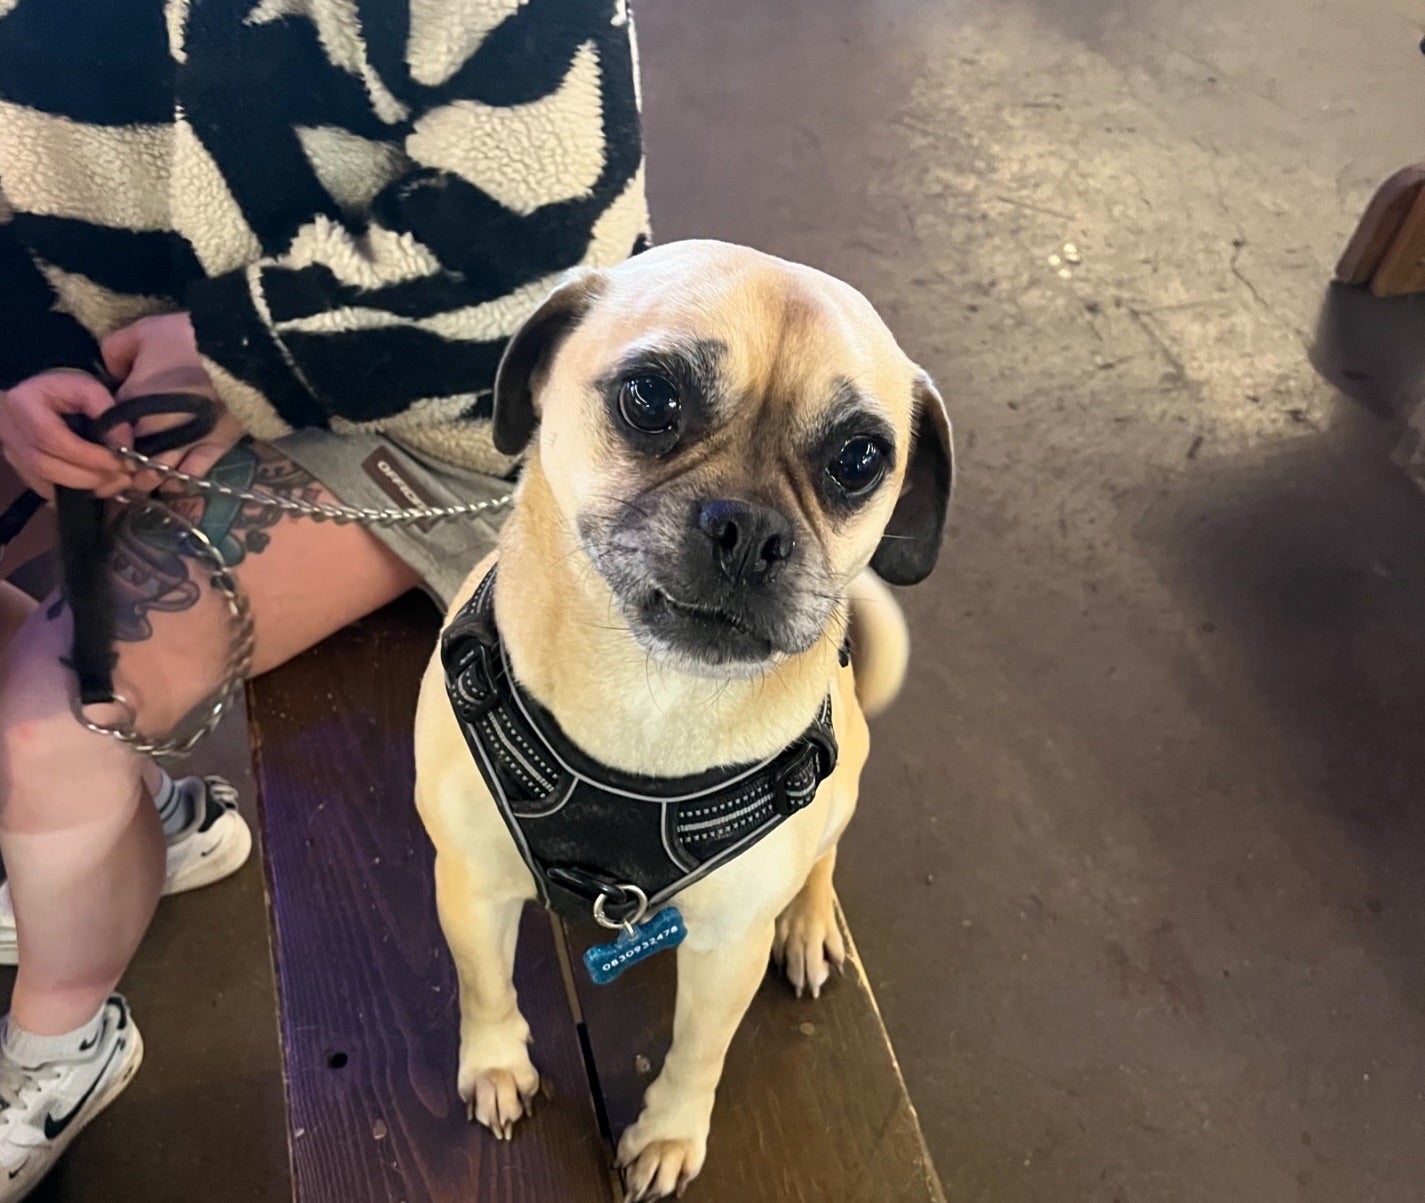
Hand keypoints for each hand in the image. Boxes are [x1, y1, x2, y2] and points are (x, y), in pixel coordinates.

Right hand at [0, 370, 129, 499]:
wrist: (36, 396)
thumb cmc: (62, 388)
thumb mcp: (86, 387)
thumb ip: (108, 412)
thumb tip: (125, 447)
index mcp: (25, 406)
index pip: (53, 439)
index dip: (89, 455)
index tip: (120, 461)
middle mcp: (12, 434)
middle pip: (47, 467)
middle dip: (91, 477)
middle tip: (124, 477)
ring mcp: (14, 456)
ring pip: (46, 486)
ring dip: (87, 489)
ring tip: (116, 483)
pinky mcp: (22, 471)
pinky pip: (47, 492)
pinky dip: (75, 494)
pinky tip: (99, 486)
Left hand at [101, 313, 242, 489]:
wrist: (239, 353)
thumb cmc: (188, 339)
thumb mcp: (142, 331)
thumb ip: (116, 349)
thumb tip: (112, 370)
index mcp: (129, 402)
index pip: (106, 428)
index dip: (104, 435)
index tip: (104, 436)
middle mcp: (152, 430)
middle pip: (128, 458)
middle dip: (121, 464)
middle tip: (119, 465)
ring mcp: (184, 443)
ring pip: (157, 473)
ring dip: (146, 479)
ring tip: (142, 480)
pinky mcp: (214, 448)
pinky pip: (193, 475)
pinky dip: (180, 482)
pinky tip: (172, 484)